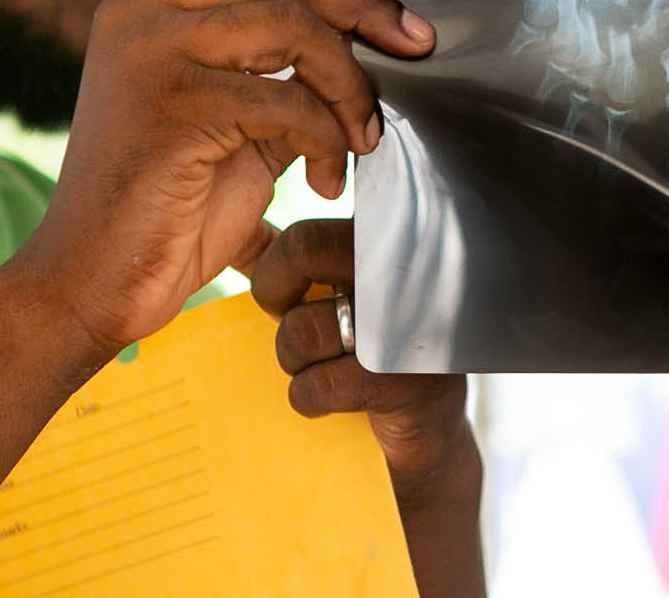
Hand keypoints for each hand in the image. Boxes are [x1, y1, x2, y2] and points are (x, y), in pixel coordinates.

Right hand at [15, 0, 435, 355]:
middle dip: (365, 8)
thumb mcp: (241, 127)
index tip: (401, 28)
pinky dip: (326, 138)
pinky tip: (326, 179)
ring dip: (349, 85)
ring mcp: (149, 52)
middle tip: (415, 52)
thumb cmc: (169, 216)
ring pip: (293, 26)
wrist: (92, 288)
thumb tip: (372, 43)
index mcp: (153, 9)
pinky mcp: (168, 104)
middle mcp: (143, 15)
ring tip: (360, 141)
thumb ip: (286, 78)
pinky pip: (285, 99)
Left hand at [251, 217, 485, 596]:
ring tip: (319, 368)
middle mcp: (408, 272)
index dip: (276, 269)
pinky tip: (329, 401)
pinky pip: (320, 386)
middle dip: (274, 294)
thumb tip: (239, 242)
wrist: (429, 433)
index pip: (308, 234)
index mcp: (390, 245)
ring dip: (294, 360)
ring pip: (302, 328)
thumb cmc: (376, 356)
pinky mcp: (411, 383)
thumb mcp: (349, 297)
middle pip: (302, 251)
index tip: (286, 296)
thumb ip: (305, 265)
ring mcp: (413, 325)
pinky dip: (308, 399)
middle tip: (290, 325)